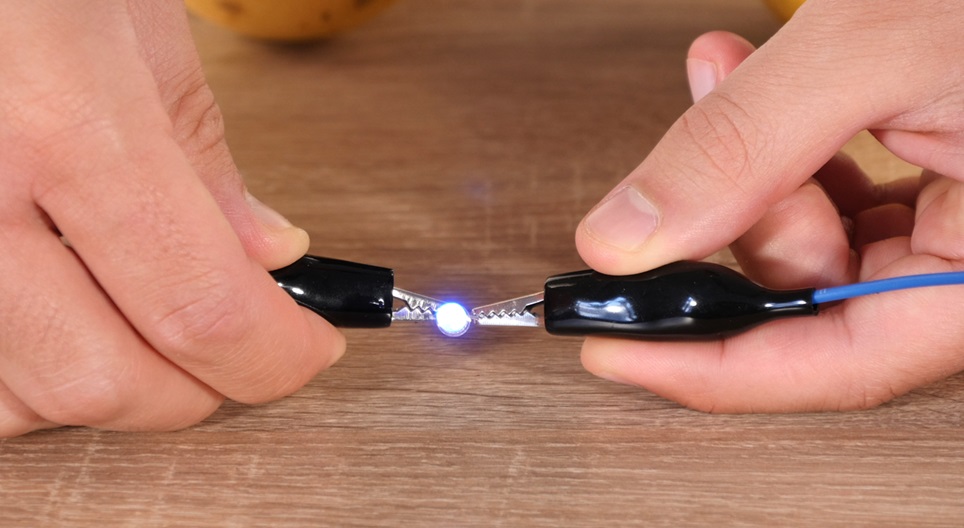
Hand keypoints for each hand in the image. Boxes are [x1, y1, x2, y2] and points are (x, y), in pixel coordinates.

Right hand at [0, 1, 343, 436]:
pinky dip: (32, 370)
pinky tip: (70, 318)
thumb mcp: (136, 19)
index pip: (198, 308)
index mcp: (61, 117)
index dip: (274, 354)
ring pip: (20, 398)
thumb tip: (267, 253)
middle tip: (246, 347)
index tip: (310, 347)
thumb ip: (201, 151)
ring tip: (153, 325)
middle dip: (200, 387)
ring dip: (110, 385)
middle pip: (102, 382)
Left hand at [575, 0, 963, 411]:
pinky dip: (787, 147)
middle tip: (689, 147)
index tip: (617, 349)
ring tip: (726, 71)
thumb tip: (629, 237)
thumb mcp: (878, 47)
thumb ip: (746, 147)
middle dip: (733, 212)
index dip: (712, 367)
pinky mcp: (947, 182)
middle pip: (815, 293)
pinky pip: (843, 196)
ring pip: (818, 239)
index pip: (841, 361)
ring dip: (750, 165)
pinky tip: (757, 87)